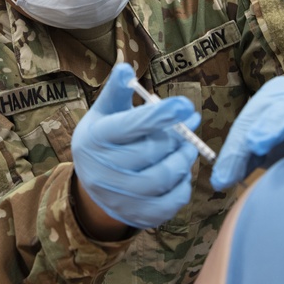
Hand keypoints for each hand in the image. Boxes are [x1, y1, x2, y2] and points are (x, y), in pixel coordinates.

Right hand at [73, 63, 199, 229]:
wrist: (92, 185)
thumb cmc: (104, 138)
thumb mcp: (104, 112)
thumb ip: (117, 91)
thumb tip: (125, 67)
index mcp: (96, 138)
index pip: (131, 125)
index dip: (160, 115)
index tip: (185, 105)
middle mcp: (103, 169)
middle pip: (151, 151)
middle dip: (178, 135)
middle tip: (192, 122)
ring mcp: (118, 196)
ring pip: (162, 178)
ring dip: (183, 159)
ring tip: (189, 147)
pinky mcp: (135, 215)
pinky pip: (169, 203)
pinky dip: (182, 186)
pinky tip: (181, 172)